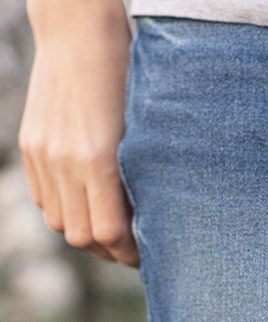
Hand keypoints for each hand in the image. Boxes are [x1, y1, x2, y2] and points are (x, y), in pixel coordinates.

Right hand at [19, 0, 137, 265]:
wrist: (79, 35)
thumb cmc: (129, 78)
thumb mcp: (145, 130)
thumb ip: (143, 175)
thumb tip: (154, 220)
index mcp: (100, 159)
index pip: (110, 232)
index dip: (131, 253)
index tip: (151, 256)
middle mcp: (66, 162)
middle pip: (82, 236)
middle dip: (110, 250)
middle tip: (135, 250)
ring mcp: (44, 155)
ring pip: (60, 222)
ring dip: (86, 232)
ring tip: (114, 229)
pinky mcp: (31, 146)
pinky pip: (43, 198)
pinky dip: (66, 209)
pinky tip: (90, 202)